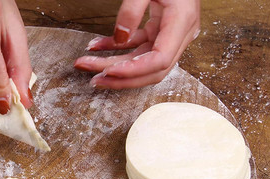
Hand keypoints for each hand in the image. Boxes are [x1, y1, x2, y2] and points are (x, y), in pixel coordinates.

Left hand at [74, 0, 199, 88]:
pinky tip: (95, 46)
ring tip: (87, 65)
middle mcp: (180, 33)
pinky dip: (116, 48)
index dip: (134, 71)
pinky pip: (137, 46)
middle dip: (122, 78)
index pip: (160, 60)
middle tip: (94, 80)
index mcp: (182, 22)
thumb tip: (119, 37)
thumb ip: (132, 9)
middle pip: (152, 70)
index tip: (108, 71)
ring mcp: (171, 33)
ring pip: (142, 62)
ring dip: (114, 65)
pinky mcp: (159, 30)